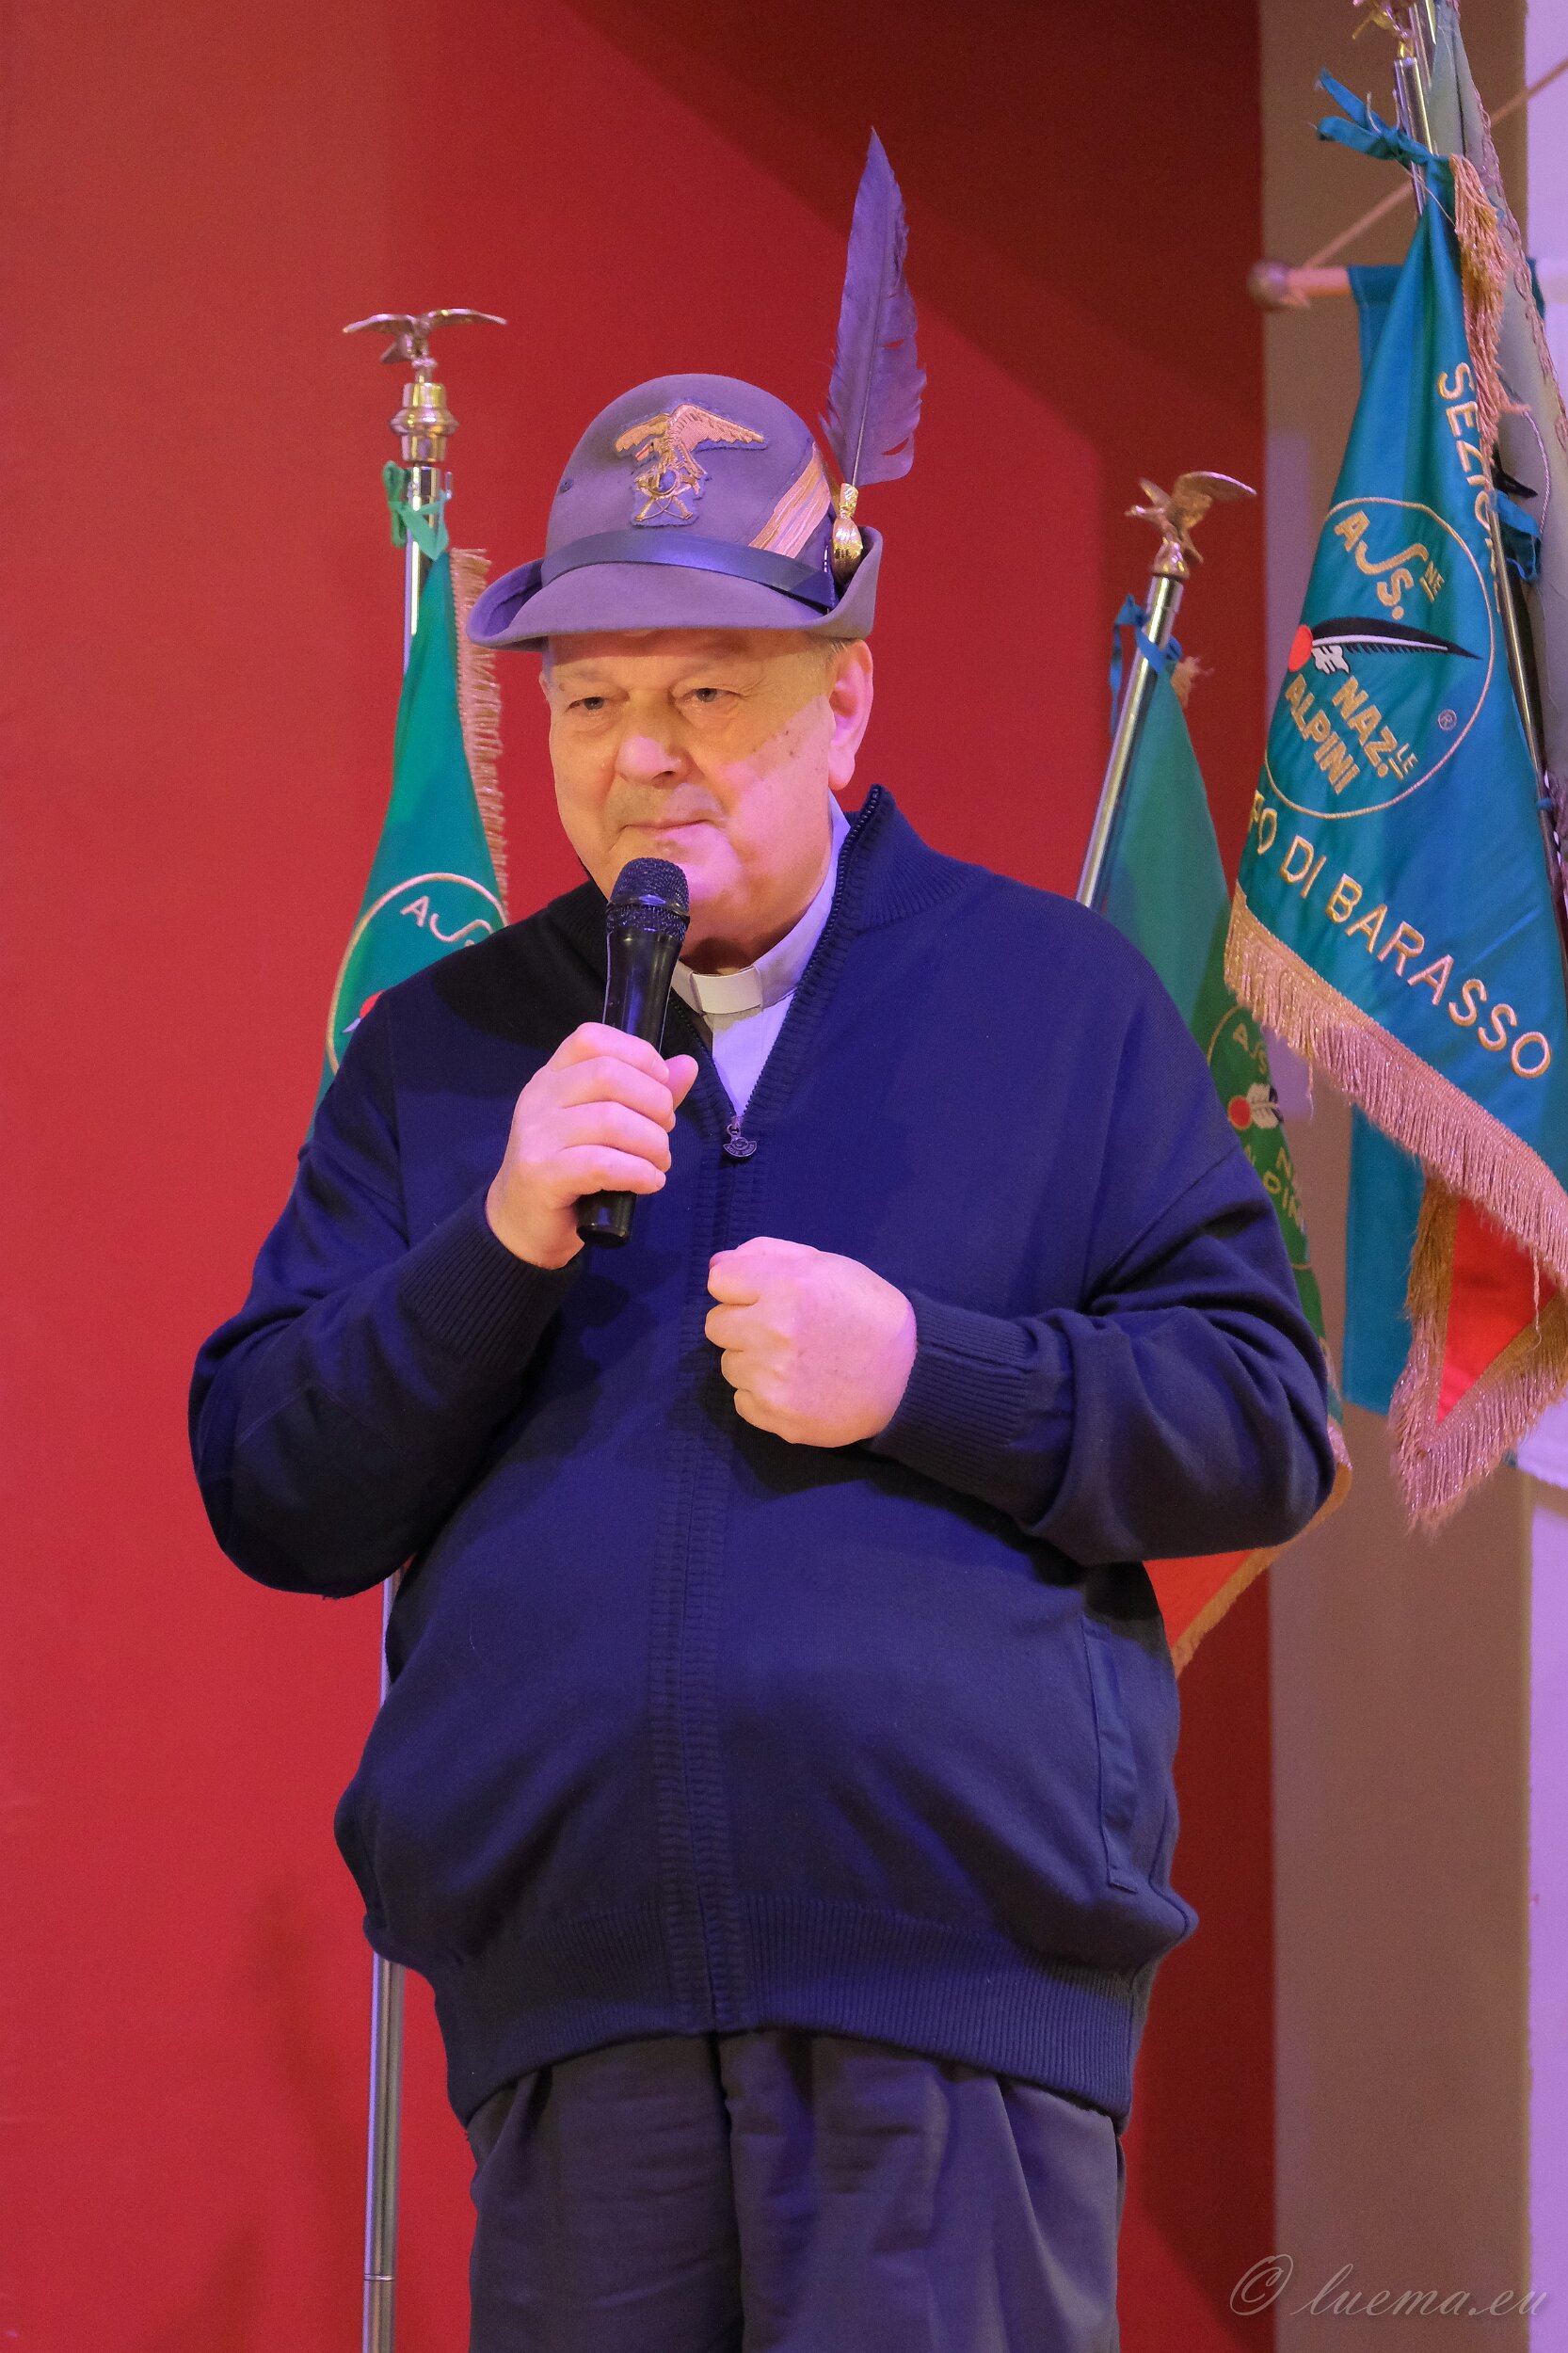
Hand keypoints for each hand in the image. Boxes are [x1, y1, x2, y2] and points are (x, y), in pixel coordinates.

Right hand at [486, 1023, 698, 1268]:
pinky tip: (650, 1182)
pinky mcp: (542, 1174)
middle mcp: (540, 1098)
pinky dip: (638, 1172)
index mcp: (553, 1077)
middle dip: (654, 1102)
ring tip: (659, 1163)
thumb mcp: (605, 1128)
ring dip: (652, 1143)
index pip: (591, 1038)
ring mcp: (537, 1135)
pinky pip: (602, 1164)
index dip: (637, 1053)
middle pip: (607, 1075)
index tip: (662, 1083)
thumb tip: (686, 1066)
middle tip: (664, 1132)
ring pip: (610, 1120)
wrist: (521, 1226)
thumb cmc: (569, 1173)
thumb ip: (644, 1095)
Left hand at [705, 1236, 916, 1445]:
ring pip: (728, 1365)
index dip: (739, 1287)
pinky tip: (796, 1387)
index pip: (719, 1280)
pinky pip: (742, 1401)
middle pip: (715, 1324)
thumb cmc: (869, 1312)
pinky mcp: (777, 1415)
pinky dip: (762, 1396)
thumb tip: (716, 1264)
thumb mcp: (828, 1265)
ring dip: (752, 1361)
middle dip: (742, 1324)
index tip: (760, 1296)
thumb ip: (769, 1255)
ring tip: (793, 1361)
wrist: (911, 1376)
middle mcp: (773, 1330)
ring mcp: (772, 1378)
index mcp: (787, 1285)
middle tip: (779, 1331)